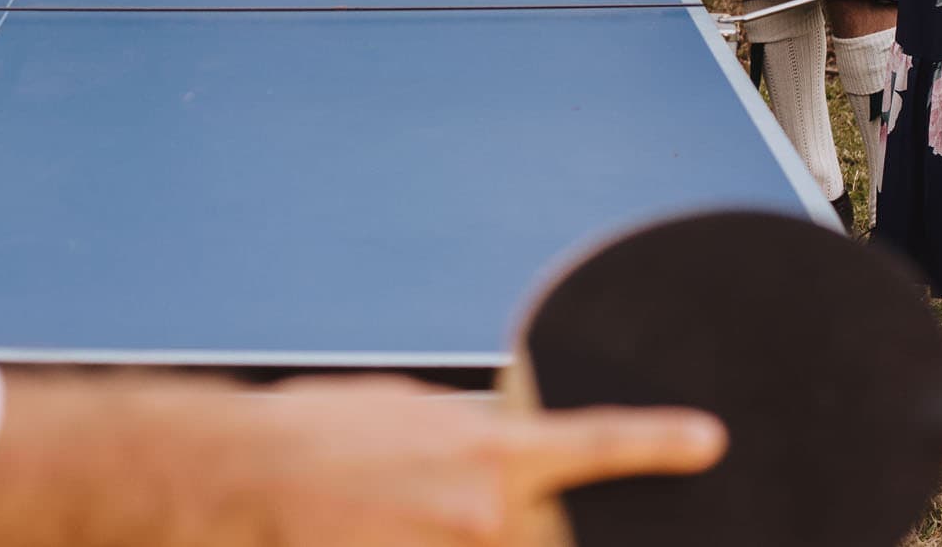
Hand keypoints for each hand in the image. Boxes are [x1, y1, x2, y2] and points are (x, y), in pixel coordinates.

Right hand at [0, 373, 725, 546]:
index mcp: (485, 447)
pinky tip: (378, 520)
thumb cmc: (313, 432)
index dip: (656, 445)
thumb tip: (500, 455)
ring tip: (385, 506)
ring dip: (450, 531)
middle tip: (429, 499)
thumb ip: (469, 436)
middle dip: (502, 523)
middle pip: (538, 534)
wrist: (235, 472)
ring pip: (490, 546)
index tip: (706, 440)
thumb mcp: (404, 409)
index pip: (593, 445)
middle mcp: (482, 509)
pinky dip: (418, 537)